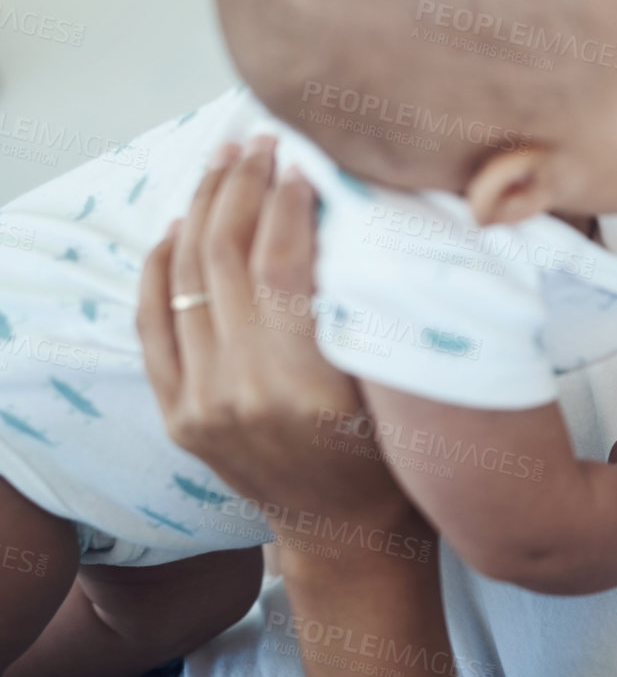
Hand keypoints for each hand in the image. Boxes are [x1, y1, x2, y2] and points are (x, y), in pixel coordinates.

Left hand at [136, 135, 420, 554]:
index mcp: (306, 385)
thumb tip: (351, 210)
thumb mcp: (402, 383)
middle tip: (263, 140)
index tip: (305, 156)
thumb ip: (373, 308)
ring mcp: (201, 406)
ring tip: (226, 161)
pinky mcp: (178, 414)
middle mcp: (243, 393)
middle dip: (243, 185)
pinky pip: (154, 322)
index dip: (290, 198)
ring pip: (187, 278)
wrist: (349, 536)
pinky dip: (163, 265)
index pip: (283, 262)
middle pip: (227, 257)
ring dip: (204, 208)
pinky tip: (182, 223)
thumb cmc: (397, 455)